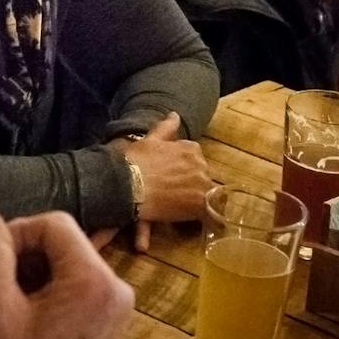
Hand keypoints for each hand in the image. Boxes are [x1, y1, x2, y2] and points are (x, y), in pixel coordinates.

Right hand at [0, 208, 133, 338]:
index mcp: (95, 279)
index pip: (54, 223)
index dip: (16, 233)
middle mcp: (116, 288)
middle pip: (64, 243)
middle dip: (25, 257)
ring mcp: (116, 309)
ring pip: (68, 266)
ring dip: (34, 275)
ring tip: (8, 308)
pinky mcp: (109, 325)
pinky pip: (77, 289)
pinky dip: (49, 293)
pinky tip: (25, 321)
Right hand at [120, 113, 210, 244]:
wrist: (128, 185)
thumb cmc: (135, 162)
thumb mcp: (150, 140)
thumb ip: (166, 127)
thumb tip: (175, 114)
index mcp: (191, 148)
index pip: (195, 160)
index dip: (183, 171)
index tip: (171, 178)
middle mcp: (201, 164)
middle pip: (201, 178)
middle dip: (190, 185)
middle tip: (172, 195)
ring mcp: (201, 185)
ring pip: (206, 195)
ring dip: (196, 201)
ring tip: (180, 210)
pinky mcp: (199, 205)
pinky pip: (210, 214)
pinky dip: (209, 220)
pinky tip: (202, 224)